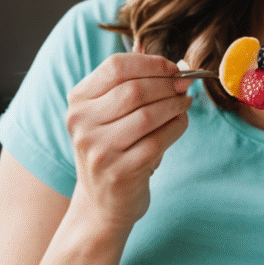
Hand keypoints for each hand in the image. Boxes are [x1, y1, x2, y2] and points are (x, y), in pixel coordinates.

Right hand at [64, 53, 192, 229]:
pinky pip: (157, 141)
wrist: (101, 201)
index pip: (116, 67)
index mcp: (78, 101)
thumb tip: (176, 64)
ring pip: (148, 115)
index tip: (172, 68)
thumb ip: (134, 84)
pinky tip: (180, 122)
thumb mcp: (110, 114)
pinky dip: (176, 127)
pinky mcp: (119, 172)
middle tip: (185, 84)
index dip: (150, 63)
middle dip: (167, 84)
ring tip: (185, 102)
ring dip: (174, 105)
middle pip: (134, 89)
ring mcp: (98, 150)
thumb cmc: (113, 149)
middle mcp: (82, 124)